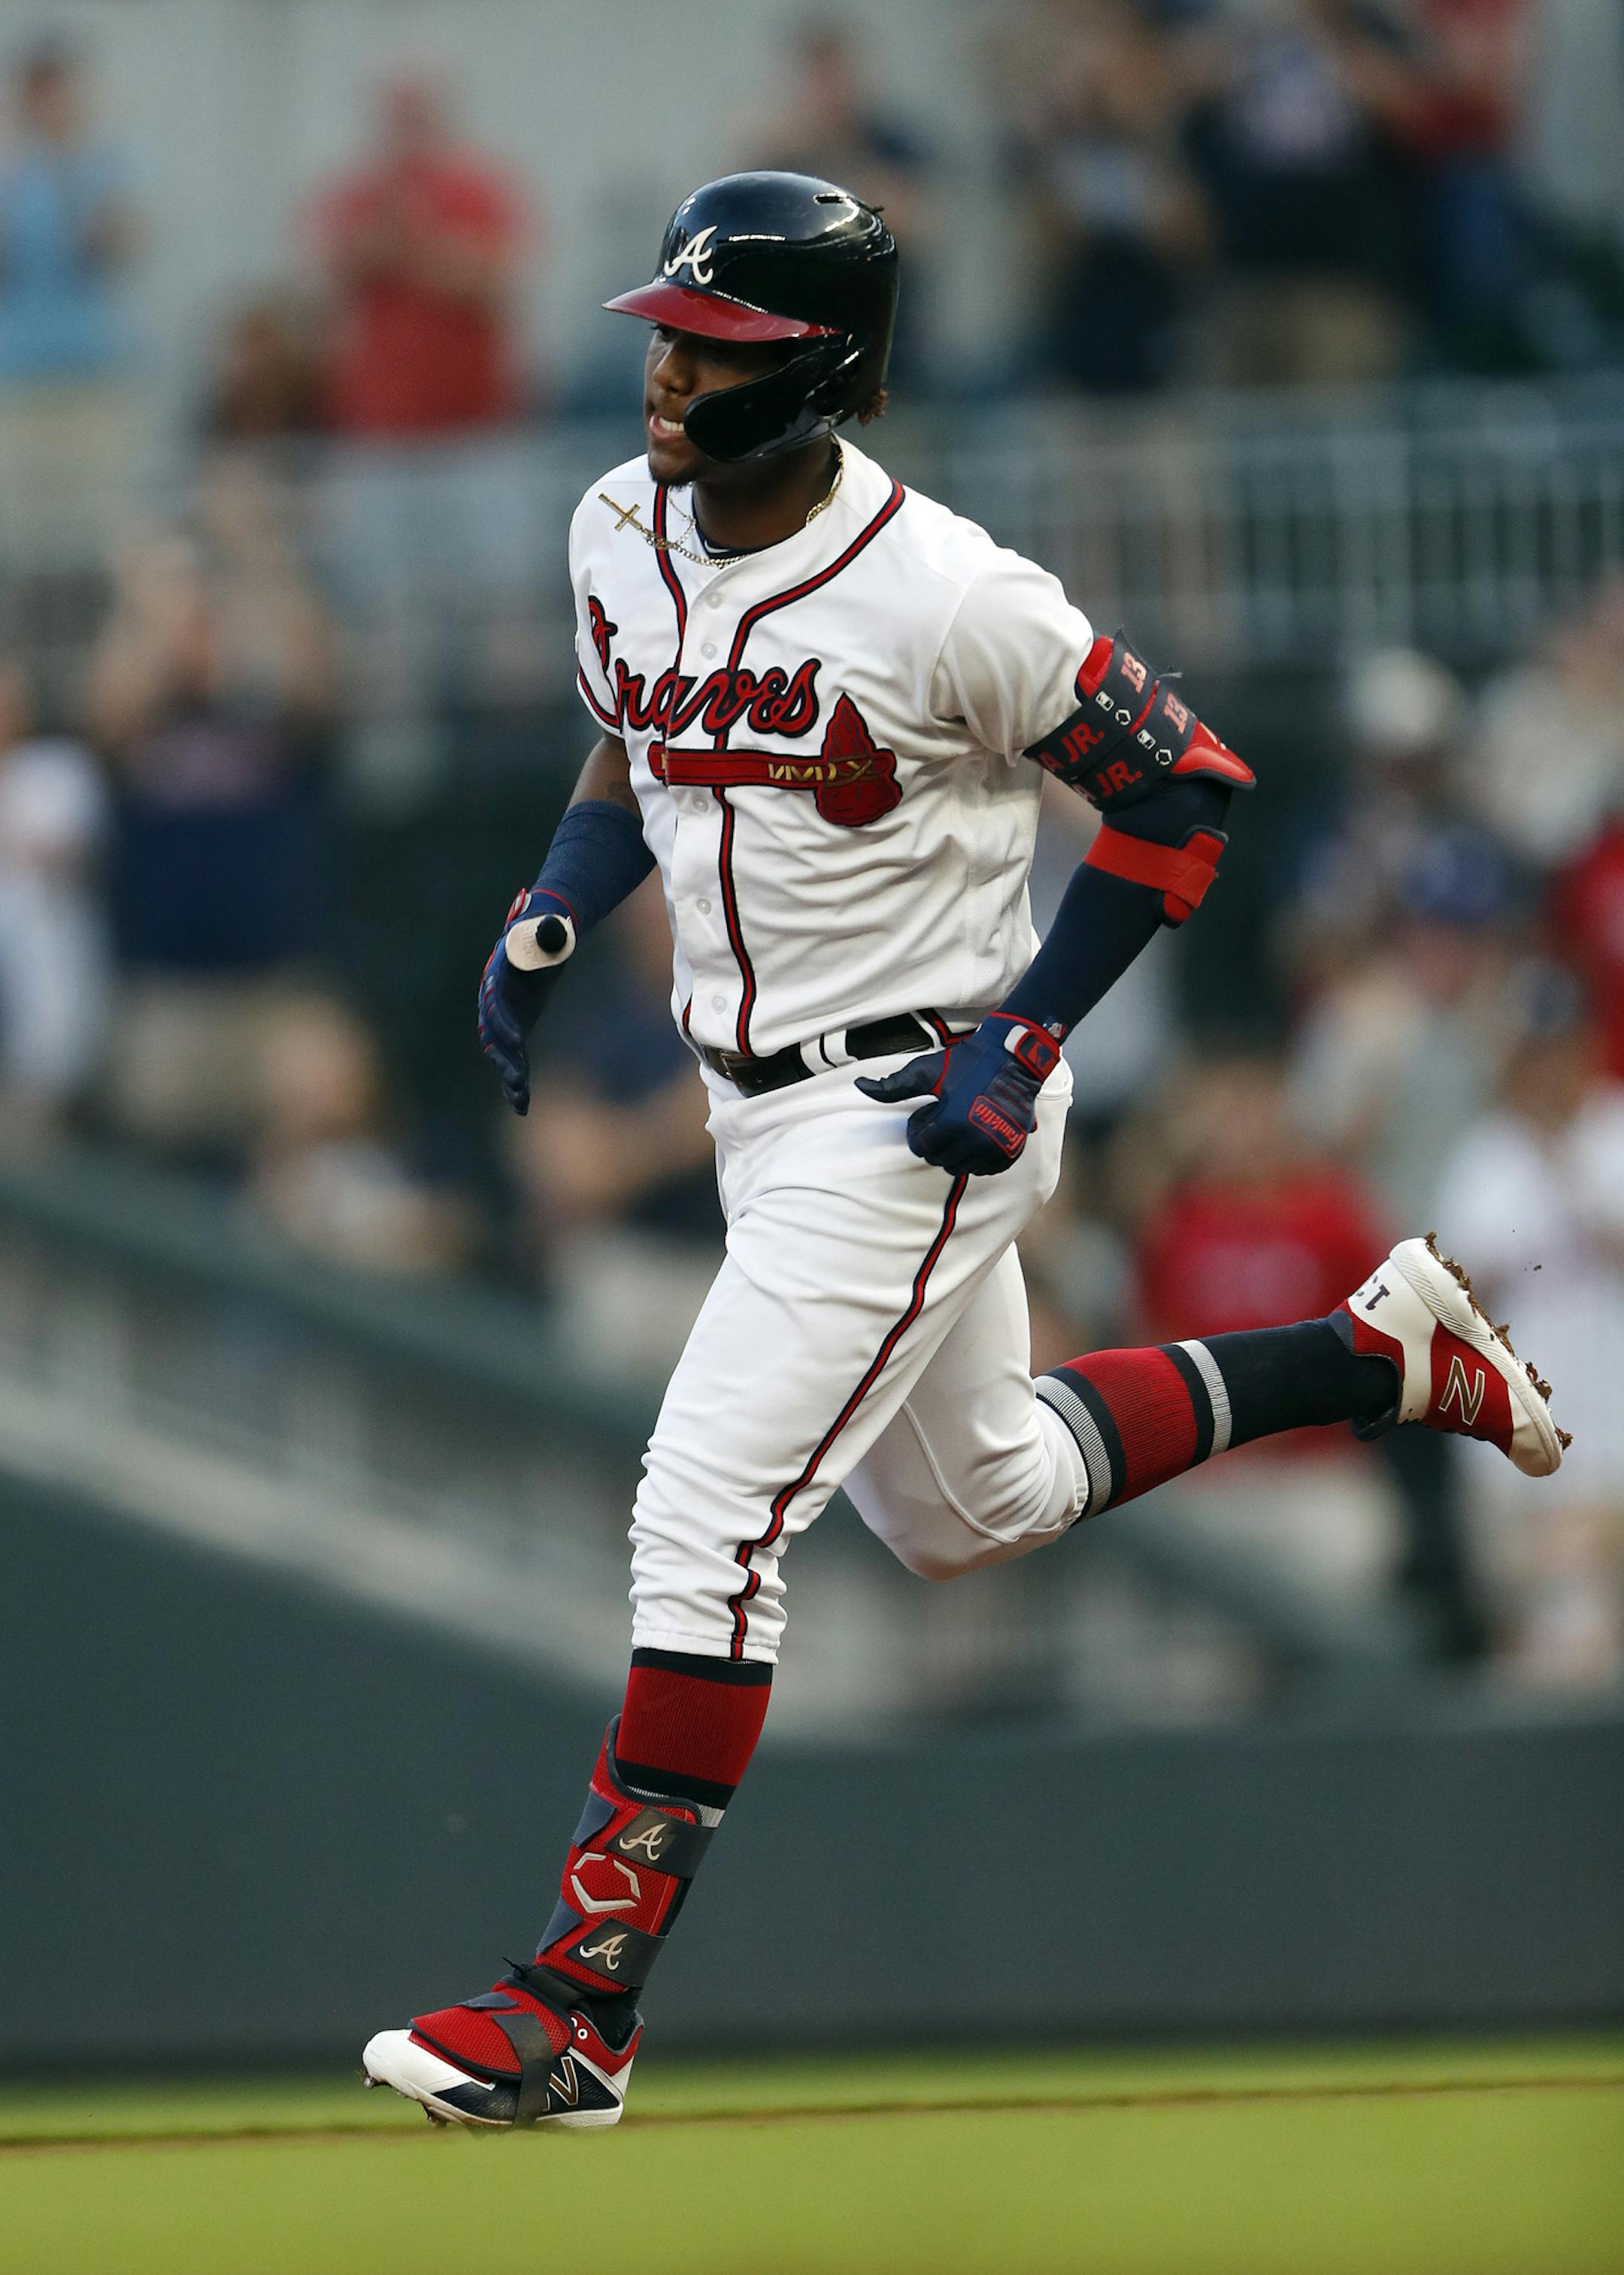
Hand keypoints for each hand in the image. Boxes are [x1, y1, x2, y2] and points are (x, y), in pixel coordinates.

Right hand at [477, 890, 574, 1115]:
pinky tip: (522, 1106)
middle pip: (494, 1032)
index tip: (518, 1041)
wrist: (541, 937)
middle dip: (504, 1056)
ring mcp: (504, 1017)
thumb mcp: (547, 928)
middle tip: (517, 1078)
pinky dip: (517, 1081)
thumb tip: (551, 928)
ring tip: (520, 1101)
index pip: (496, 1002)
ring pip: (501, 1052)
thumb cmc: (545, 929)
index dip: (504, 1022)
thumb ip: (547, 931)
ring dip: (510, 1076)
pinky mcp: (515, 1029)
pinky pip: (514, 1058)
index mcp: (498, 975)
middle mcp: (494, 999)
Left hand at [854, 1014, 1061, 1175]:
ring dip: (954, 1152)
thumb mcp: (926, 1072)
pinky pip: (985, 1169)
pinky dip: (976, 1158)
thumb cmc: (968, 1062)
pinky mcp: (1012, 1150)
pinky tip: (975, 1136)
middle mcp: (977, 1140)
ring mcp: (997, 1147)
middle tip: (942, 1119)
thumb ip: (892, 1087)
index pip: (922, 1148)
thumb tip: (859, 1085)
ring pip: (962, 1168)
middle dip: (935, 1143)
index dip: (918, 1132)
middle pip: (941, 1161)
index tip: (927, 1114)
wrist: (1013, 1057)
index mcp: (954, 1122)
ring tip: (959, 1127)